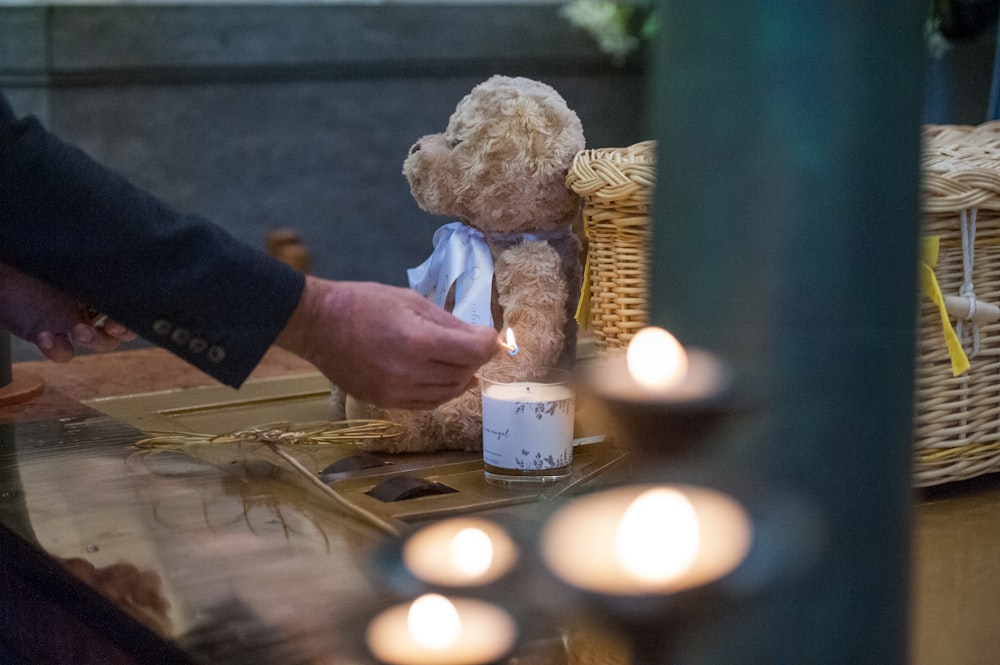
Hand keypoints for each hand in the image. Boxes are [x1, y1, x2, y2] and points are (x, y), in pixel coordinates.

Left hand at [0, 261, 135, 361]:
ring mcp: (71, 324)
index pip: (129, 306)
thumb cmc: (35, 255)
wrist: (1, 266)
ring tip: (77, 331)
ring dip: (94, 341)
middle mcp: (90, 308)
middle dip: (121, 331)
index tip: (124, 313)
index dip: (132, 315)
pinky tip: (45, 336)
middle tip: (110, 326)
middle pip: (120, 330)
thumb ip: (94, 262)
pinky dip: (57, 350)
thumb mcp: (72, 256)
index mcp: (99, 287)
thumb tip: (122, 256)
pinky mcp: (48, 337)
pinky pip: (63, 352)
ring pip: (99, 344)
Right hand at [276, 276, 498, 408]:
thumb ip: (450, 323)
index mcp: (417, 341)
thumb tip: (484, 338)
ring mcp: (396, 392)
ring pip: (448, 393)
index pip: (472, 351)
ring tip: (461, 361)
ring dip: (461, 377)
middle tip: (475, 345)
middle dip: (475, 359)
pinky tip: (443, 377)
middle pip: (463, 373)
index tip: (492, 337)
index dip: (488, 344)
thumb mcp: (411, 301)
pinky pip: (427, 403)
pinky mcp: (385, 403)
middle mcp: (409, 373)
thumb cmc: (364, 303)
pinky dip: (442, 391)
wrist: (318, 325)